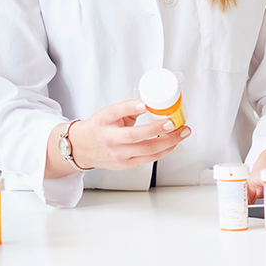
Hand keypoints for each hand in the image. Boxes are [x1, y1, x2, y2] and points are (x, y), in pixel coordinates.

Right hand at [52, 99, 190, 173]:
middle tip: (174, 122)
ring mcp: (118, 154)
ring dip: (168, 141)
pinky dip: (164, 150)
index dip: (132, 108)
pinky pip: (148, 159)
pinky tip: (174, 142)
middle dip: (158, 129)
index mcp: (104, 121)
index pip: (116, 112)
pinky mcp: (125, 164)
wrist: (82, 148)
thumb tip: (152, 101)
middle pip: (135, 136)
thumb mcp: (109, 113)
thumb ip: (129, 108)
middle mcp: (110, 139)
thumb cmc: (99, 127)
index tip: (146, 103)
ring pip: (146, 150)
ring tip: (182, 132)